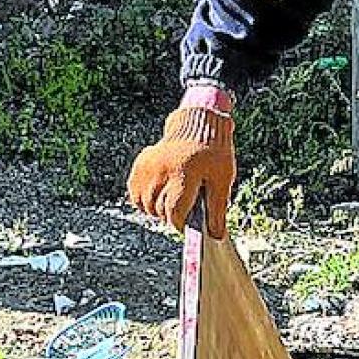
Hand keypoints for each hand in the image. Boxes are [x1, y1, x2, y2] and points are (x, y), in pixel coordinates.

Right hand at [125, 106, 235, 236]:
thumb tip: (216, 235)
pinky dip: (143, 199)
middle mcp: (162, 169)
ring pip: (144, 203)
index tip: (186, 226)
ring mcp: (149, 166)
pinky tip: (158, 194)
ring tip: (171, 200)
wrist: (199, 124)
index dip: (180, 224)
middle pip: (158, 209)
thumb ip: (217, 208)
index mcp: (184, 173)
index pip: (173, 211)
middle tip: (183, 208)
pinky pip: (135, 192)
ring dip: (156, 209)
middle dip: (170, 215)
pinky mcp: (141, 163)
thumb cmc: (214, 153)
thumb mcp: (223, 179)